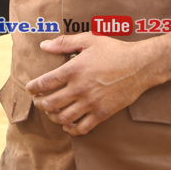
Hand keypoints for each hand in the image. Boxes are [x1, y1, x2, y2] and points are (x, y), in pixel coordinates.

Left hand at [25, 34, 153, 135]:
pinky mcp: (102, 113)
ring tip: (52, 112)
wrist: (140, 66)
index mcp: (74, 69)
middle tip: (39, 101)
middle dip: (40, 104)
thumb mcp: (89, 40)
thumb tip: (44, 46)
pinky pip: (81, 128)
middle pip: (50, 103)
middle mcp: (80, 88)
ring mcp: (91, 103)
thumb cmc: (114, 50)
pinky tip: (68, 124)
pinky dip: (71, 129)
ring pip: (63, 118)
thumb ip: (64, 43)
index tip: (30, 89)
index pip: (44, 83)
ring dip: (53, 117)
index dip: (33, 88)